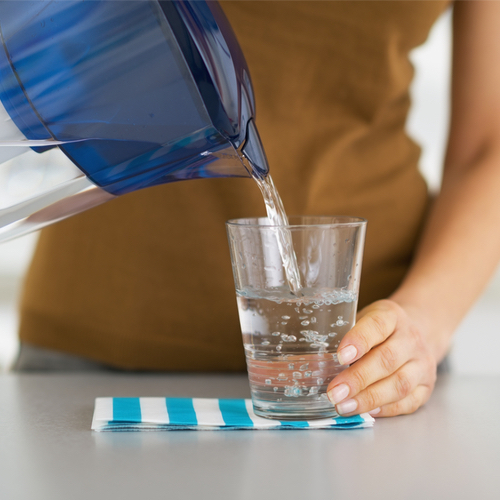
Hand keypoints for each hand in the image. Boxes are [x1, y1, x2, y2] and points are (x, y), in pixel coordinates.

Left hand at [326, 300, 437, 416]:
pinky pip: (408, 401)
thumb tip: (308, 362)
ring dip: (369, 398)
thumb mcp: (362, 319)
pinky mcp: (427, 386)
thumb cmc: (378, 328)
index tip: (340, 356)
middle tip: (334, 392)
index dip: (358, 341)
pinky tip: (368, 412)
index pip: (377, 325)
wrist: (420, 331)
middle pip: (387, 360)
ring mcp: (422, 363)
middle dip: (358, 379)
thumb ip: (342, 334)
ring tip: (344, 407)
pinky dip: (387, 409)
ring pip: (399, 384)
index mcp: (391, 316)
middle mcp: (411, 339)